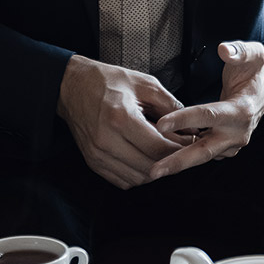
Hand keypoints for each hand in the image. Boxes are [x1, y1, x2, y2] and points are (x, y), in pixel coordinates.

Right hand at [56, 55, 185, 189]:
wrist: (72, 86)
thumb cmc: (108, 82)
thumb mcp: (144, 84)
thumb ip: (170, 106)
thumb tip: (190, 127)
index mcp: (121, 118)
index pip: (158, 148)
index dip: (179, 148)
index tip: (189, 141)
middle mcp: (107, 141)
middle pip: (149, 166)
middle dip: (171, 160)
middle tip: (181, 149)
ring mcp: (97, 155)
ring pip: (137, 178)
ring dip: (155, 170)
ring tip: (163, 153)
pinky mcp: (93, 162)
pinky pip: (123, 181)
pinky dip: (138, 174)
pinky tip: (145, 159)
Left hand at [149, 41, 263, 179]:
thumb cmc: (255, 71)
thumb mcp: (252, 54)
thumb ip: (238, 51)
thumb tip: (224, 49)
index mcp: (242, 110)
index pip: (208, 115)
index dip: (184, 119)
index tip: (161, 125)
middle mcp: (238, 132)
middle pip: (204, 150)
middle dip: (178, 162)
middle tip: (155, 170)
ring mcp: (232, 143)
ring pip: (202, 156)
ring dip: (178, 163)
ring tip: (152, 169)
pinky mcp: (226, 148)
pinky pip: (203, 154)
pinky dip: (185, 157)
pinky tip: (164, 159)